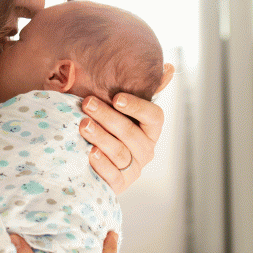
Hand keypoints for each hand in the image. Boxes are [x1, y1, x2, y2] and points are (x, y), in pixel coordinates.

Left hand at [80, 63, 173, 193]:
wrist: (93, 159)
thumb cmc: (109, 126)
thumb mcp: (122, 107)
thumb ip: (144, 89)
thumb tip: (169, 67)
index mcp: (151, 129)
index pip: (153, 116)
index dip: (136, 106)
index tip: (116, 97)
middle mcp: (146, 149)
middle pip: (130, 133)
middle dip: (108, 117)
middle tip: (87, 103)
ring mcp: (133, 169)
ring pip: (120, 152)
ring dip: (100, 137)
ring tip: (82, 124)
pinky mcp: (119, 185)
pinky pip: (113, 176)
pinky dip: (101, 164)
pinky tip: (89, 153)